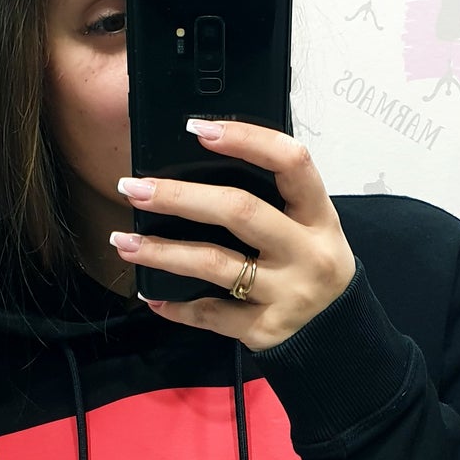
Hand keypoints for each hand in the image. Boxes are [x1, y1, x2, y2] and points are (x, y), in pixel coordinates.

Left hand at [111, 118, 356, 352]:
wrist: (336, 331)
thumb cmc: (307, 262)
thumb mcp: (307, 225)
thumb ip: (269, 198)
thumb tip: (192, 170)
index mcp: (319, 214)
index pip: (291, 161)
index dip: (246, 139)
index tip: (197, 129)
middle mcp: (307, 252)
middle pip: (240, 211)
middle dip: (179, 197)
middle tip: (133, 188)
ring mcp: (287, 293)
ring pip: (215, 264)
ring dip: (162, 251)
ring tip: (124, 241)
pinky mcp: (267, 329)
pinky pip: (211, 314)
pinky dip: (177, 306)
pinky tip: (153, 295)